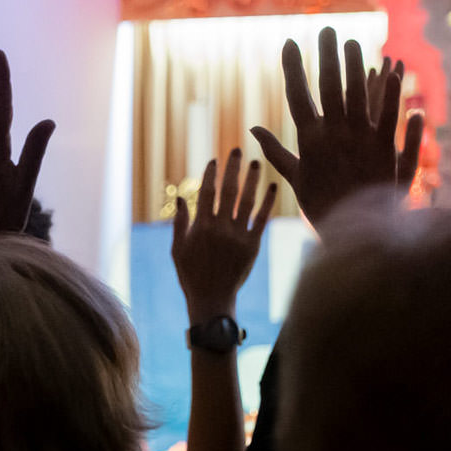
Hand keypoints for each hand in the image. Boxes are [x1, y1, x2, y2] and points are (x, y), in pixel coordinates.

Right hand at [171, 150, 277, 321]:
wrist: (212, 300)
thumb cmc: (191, 275)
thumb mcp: (178, 249)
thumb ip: (180, 222)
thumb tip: (181, 196)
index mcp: (201, 227)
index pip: (207, 192)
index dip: (211, 174)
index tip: (215, 160)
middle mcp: (220, 228)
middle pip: (228, 191)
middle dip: (233, 168)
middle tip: (237, 151)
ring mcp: (238, 236)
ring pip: (247, 201)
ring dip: (252, 180)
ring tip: (257, 163)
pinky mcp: (252, 246)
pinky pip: (261, 219)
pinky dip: (267, 202)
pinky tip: (272, 187)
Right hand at [250, 28, 424, 223]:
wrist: (355, 237)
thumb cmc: (322, 207)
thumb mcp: (296, 179)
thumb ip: (276, 151)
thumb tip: (252, 130)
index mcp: (309, 141)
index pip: (297, 95)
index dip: (293, 67)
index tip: (289, 42)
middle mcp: (333, 136)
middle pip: (328, 86)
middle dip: (325, 55)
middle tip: (324, 29)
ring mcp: (360, 140)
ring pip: (357, 94)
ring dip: (354, 65)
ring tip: (352, 41)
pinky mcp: (385, 149)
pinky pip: (386, 115)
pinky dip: (388, 93)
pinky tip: (387, 72)